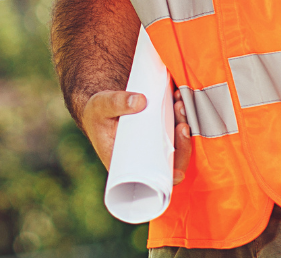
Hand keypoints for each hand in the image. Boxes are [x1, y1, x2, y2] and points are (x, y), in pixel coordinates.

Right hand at [75, 87, 193, 183]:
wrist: (100, 103)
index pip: (153, 180)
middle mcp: (145, 159)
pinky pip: (176, 130)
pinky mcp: (160, 133)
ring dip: (183, 128)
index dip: (168, 179)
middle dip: (182, 145)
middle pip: (171, 163)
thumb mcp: (101, 107)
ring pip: (178, 145)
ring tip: (179, 106)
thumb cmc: (97, 113)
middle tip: (182, 124)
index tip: (179, 173)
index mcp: (127, 165)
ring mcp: (155, 146)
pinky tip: (179, 100)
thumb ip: (117, 103)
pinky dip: (180, 117)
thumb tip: (141, 101)